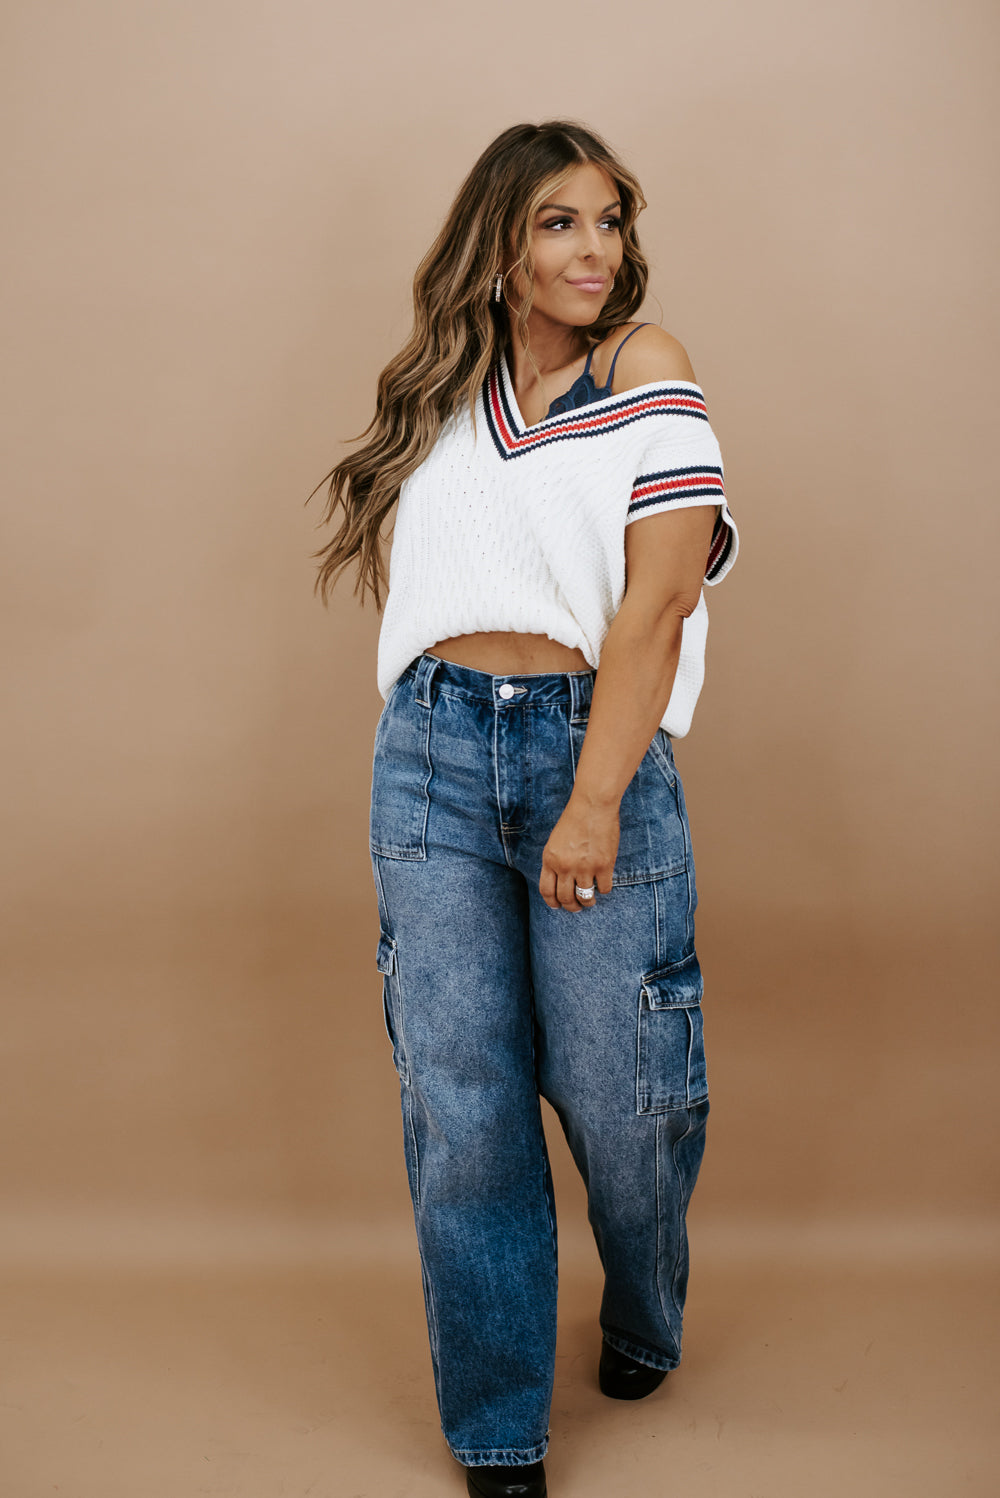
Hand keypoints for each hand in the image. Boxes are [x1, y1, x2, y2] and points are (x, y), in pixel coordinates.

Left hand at [539, 797, 619, 911]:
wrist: (593, 805)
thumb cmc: (574, 820)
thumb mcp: (555, 841)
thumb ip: (554, 862)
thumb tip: (559, 884)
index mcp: (550, 859)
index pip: (546, 891)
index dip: (552, 902)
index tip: (558, 906)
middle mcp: (565, 866)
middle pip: (565, 898)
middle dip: (571, 907)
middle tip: (577, 907)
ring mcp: (585, 867)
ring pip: (585, 897)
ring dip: (588, 902)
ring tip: (590, 900)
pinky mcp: (604, 865)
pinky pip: (604, 888)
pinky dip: (603, 889)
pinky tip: (603, 883)